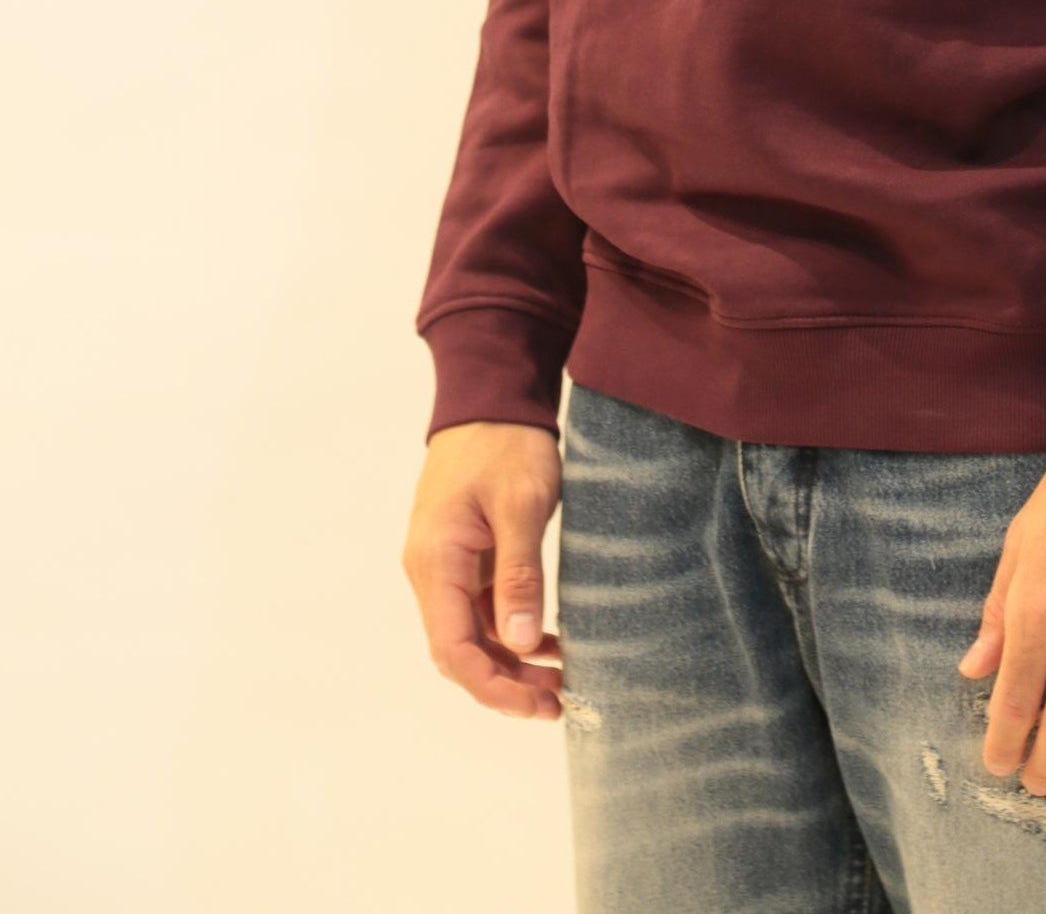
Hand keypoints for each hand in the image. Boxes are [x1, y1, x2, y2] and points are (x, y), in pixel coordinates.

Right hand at [402, 421, 563, 720]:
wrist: (491, 393)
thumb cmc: (505, 443)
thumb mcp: (521, 504)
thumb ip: (519, 574)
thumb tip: (519, 643)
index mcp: (436, 561)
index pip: (454, 650)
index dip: (494, 687)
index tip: (538, 706)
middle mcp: (431, 570)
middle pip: (460, 650)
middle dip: (505, 683)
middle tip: (558, 702)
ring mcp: (446, 562)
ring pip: (472, 632)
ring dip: (511, 661)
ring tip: (561, 680)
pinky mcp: (465, 553)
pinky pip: (482, 607)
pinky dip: (513, 629)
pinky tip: (550, 642)